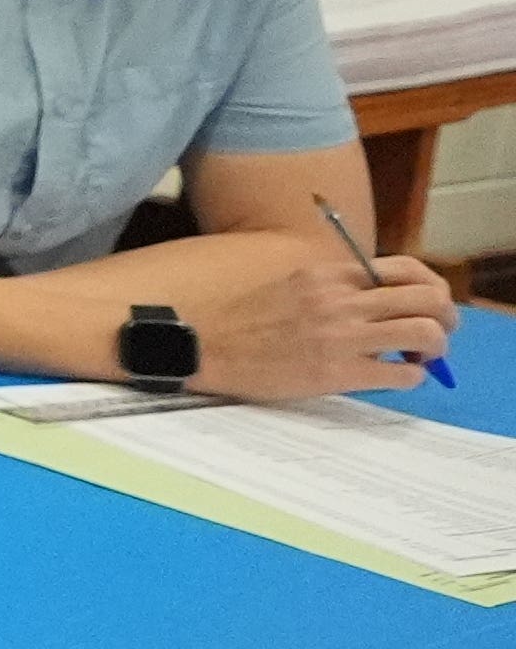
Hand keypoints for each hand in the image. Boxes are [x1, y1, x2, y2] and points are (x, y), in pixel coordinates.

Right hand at [143, 226, 463, 400]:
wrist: (202, 345)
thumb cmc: (244, 320)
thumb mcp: (292, 285)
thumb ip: (335, 289)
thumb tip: (380, 303)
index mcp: (330, 274)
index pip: (406, 270)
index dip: (430, 289)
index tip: (426, 306)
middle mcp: (342, 299)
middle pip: (428, 298)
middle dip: (445, 318)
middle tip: (436, 336)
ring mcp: (342, 335)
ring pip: (426, 332)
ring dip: (435, 348)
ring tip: (419, 357)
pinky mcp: (337, 371)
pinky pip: (402, 373)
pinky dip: (411, 377)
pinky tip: (395, 378)